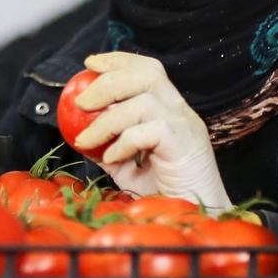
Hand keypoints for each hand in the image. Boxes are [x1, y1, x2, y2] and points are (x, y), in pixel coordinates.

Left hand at [69, 52, 229, 208]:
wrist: (198, 216)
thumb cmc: (166, 193)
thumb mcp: (129, 168)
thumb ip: (108, 149)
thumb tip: (79, 136)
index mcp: (170, 109)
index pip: (148, 70)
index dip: (118, 61)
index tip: (89, 64)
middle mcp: (181, 111)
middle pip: (147, 74)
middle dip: (108, 80)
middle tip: (80, 102)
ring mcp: (185, 126)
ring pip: (143, 101)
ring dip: (106, 119)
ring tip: (86, 139)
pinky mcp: (184, 144)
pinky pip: (147, 132)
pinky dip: (122, 143)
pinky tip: (110, 158)